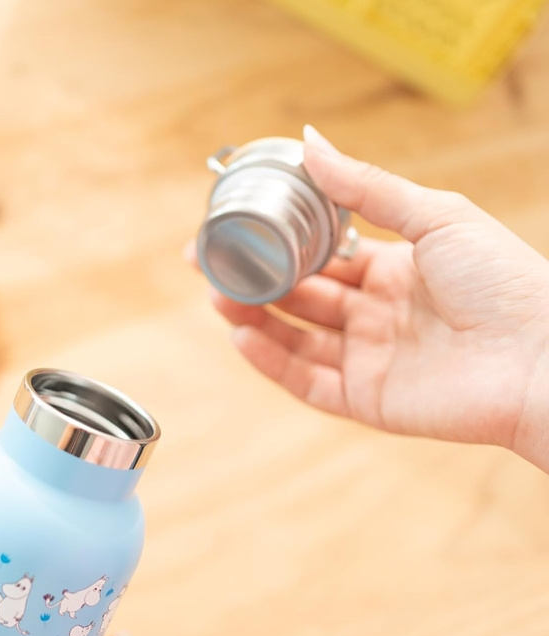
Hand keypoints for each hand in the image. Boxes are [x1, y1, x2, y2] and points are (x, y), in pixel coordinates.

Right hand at [189, 125, 548, 470]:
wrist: (540, 356)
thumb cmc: (504, 280)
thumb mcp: (434, 216)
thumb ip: (366, 187)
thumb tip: (309, 142)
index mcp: (393, 270)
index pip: (322, 259)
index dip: (279, 248)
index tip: (238, 233)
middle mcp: (376, 315)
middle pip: (301, 300)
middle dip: (256, 285)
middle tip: (212, 267)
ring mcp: (370, 359)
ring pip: (297, 340)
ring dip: (254, 321)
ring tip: (218, 298)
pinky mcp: (367, 399)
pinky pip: (308, 381)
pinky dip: (272, 362)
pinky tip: (242, 338)